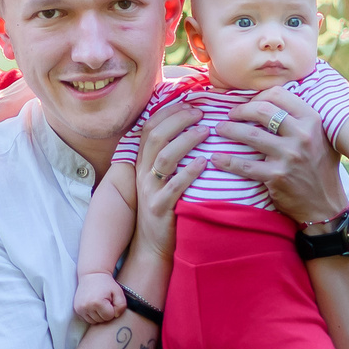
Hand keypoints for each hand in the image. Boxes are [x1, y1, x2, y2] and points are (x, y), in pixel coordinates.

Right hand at [73, 271, 125, 325]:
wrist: (92, 275)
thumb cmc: (107, 284)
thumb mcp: (118, 292)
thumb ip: (121, 305)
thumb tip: (116, 316)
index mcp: (97, 302)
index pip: (109, 316)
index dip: (112, 309)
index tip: (110, 301)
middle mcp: (86, 306)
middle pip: (101, 320)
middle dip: (105, 313)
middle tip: (105, 301)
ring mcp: (80, 308)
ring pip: (94, 321)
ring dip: (98, 315)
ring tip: (99, 303)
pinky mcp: (77, 309)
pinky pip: (87, 319)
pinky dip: (92, 315)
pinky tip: (94, 306)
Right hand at [129, 100, 207, 263]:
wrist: (151, 245)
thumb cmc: (163, 207)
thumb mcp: (159, 179)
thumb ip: (168, 156)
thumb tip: (190, 129)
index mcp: (142, 163)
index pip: (149, 128)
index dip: (168, 112)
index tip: (189, 103)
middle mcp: (142, 174)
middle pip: (155, 137)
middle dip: (178, 120)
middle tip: (201, 113)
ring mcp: (150, 191)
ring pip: (164, 157)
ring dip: (186, 140)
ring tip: (206, 131)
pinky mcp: (160, 208)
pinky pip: (174, 186)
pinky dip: (189, 172)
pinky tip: (204, 163)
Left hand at [212, 87, 348, 223]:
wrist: (324, 204)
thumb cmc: (320, 167)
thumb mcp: (321, 136)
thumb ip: (301, 118)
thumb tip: (273, 99)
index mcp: (312, 120)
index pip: (279, 94)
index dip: (258, 96)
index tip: (249, 104)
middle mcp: (302, 135)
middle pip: (262, 110)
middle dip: (240, 110)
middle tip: (230, 115)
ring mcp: (289, 156)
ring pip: (250, 135)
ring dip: (229, 130)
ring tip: (219, 129)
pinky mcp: (277, 176)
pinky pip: (245, 165)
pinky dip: (227, 161)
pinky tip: (216, 158)